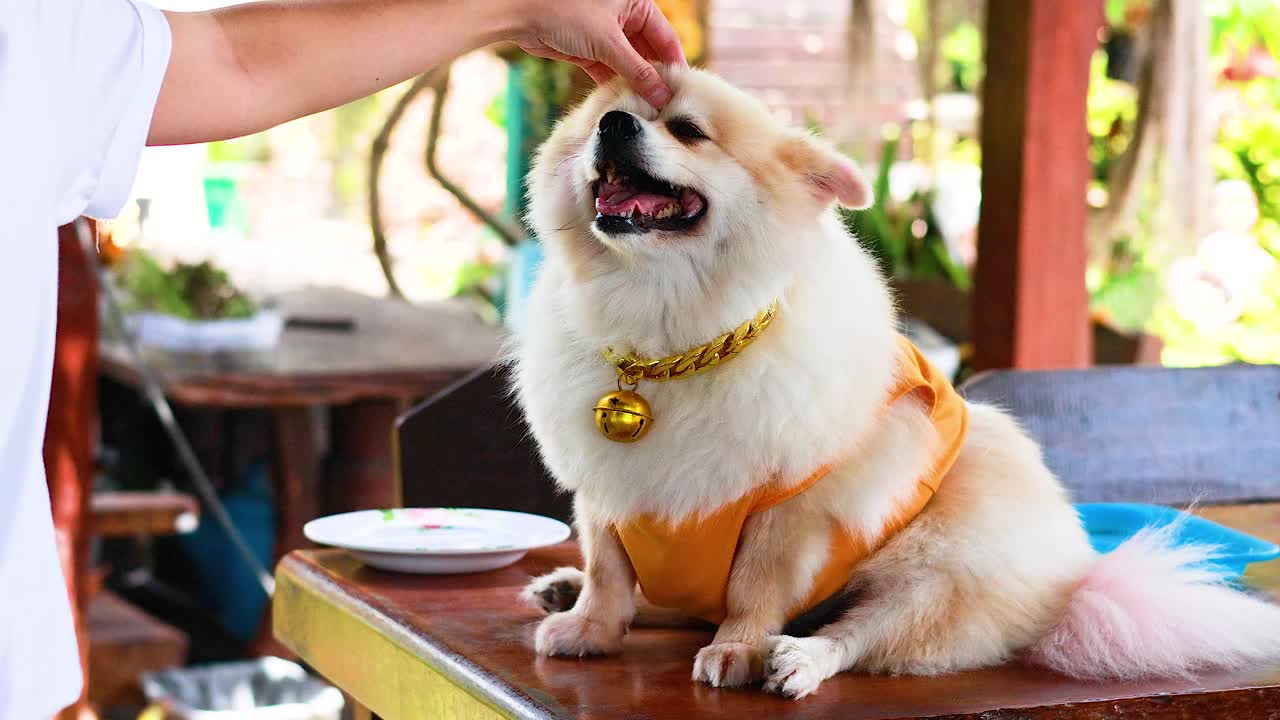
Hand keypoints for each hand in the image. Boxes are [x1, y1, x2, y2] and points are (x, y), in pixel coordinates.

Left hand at [510, 0, 687, 107]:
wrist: (519, 13)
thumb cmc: (565, 12)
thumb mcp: (608, 42)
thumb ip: (638, 71)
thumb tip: (663, 95)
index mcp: (636, 2)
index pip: (665, 37)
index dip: (673, 65)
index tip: (682, 92)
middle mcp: (623, 15)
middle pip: (647, 52)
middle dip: (653, 78)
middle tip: (665, 107)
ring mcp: (605, 32)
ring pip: (627, 63)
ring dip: (634, 84)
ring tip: (646, 110)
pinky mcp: (588, 48)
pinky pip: (608, 69)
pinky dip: (614, 84)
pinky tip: (623, 104)